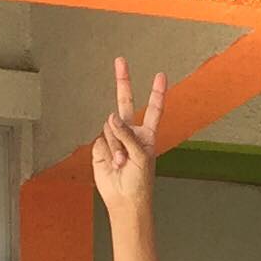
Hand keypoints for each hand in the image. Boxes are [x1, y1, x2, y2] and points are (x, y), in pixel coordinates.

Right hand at [90, 58, 164, 220]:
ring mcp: (114, 138)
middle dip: (123, 81)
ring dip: (117, 146)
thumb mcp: (141, 156)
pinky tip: (114, 163)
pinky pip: (102, 139)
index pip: (153, 109)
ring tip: (123, 163)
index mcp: (146, 135)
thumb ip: (128, 134)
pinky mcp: (101, 146)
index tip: (160, 75)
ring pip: (111, 128)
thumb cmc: (140, 181)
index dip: (157, 93)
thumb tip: (111, 116)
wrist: (125, 199)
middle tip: (120, 60)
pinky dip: (109, 151)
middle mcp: (130, 132)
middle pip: (125, 102)